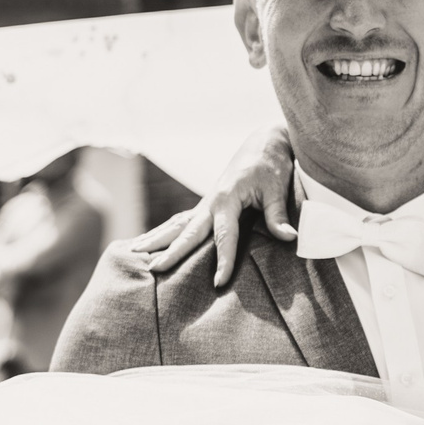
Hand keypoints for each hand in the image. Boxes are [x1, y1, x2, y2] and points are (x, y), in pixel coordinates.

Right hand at [141, 124, 296, 287]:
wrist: (263, 142)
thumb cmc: (271, 163)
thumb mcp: (277, 188)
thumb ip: (277, 215)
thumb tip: (289, 238)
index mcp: (227, 198)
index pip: (224, 236)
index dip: (223, 260)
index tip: (218, 282)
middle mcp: (210, 202)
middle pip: (188, 232)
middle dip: (172, 252)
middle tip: (154, 269)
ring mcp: (206, 204)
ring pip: (177, 224)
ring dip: (156, 238)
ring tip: (134, 253)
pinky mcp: (207, 205)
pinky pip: (181, 221)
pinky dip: (164, 232)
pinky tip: (149, 242)